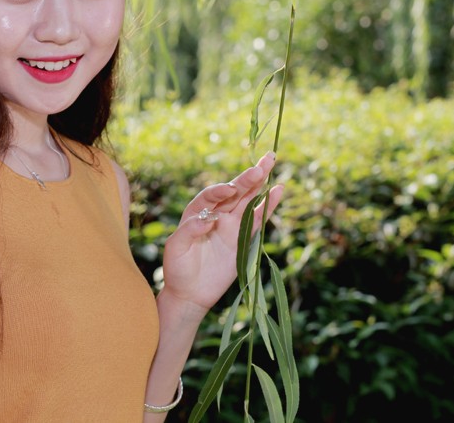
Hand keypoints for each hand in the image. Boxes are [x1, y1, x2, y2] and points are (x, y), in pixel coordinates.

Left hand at [159, 152, 282, 315]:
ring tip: (271, 163)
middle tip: (264, 160)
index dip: (220, 191)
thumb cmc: (178, 269)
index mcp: (197, 212)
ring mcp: (232, 225)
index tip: (229, 190)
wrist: (190, 293)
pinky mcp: (244, 238)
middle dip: (248, 176)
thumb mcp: (175, 249)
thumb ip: (189, 232)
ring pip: (248, 199)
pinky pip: (258, 218)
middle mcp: (216, 214)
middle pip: (235, 191)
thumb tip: (207, 220)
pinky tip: (278, 190)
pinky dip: (268, 205)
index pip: (211, 196)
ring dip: (260, 182)